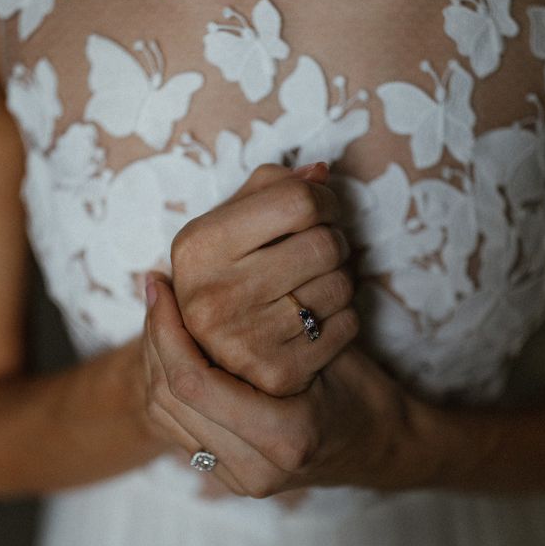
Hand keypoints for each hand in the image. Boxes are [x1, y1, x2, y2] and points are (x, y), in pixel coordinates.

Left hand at [143, 273, 415, 496]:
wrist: (382, 446)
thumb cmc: (365, 391)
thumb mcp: (329, 351)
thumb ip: (272, 331)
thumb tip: (208, 283)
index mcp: (284, 438)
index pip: (192, 382)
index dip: (166, 330)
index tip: (162, 286)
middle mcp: (255, 469)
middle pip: (167, 400)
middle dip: (152, 339)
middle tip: (156, 292)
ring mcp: (239, 479)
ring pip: (162, 416)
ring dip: (153, 360)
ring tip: (160, 314)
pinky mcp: (229, 476)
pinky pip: (176, 427)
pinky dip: (165, 383)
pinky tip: (173, 347)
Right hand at [170, 162, 358, 396]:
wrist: (220, 359)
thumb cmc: (232, 275)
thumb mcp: (229, 226)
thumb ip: (269, 190)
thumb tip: (320, 172)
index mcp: (198, 248)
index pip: (298, 201)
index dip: (324, 199)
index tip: (323, 209)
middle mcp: (212, 297)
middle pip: (324, 244)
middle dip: (335, 241)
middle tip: (322, 250)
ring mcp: (243, 341)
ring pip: (341, 285)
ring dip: (340, 279)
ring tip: (315, 284)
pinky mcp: (277, 373)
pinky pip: (346, 325)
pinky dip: (343, 316)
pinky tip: (316, 318)